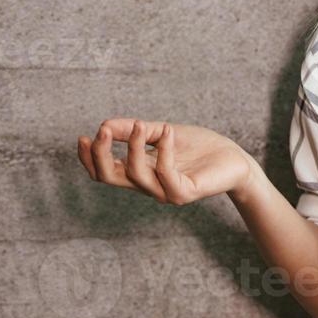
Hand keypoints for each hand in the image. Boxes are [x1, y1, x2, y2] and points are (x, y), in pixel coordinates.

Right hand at [77, 118, 258, 205]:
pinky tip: (168, 131)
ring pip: (135, 174)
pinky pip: (164, 172)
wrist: (234, 160)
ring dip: (133, 145)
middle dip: (100, 154)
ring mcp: (165, 192)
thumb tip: (104, 125)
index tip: (83, 136)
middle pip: (109, 177)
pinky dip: (162, 149)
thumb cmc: (199, 147)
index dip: (88, 158)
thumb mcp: (162, 133)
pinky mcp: (184, 193)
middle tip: (102, 130)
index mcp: (140, 172)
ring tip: (143, 124)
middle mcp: (148, 186)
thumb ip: (136, 130)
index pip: (103, 173)